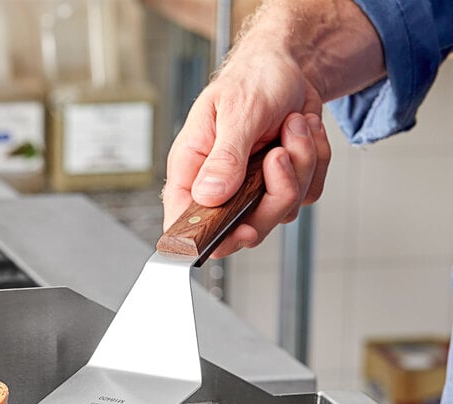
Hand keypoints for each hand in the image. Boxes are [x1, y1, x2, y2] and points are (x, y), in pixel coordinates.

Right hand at [161, 0, 383, 257]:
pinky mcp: (283, 186)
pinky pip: (309, 193)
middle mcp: (220, 187)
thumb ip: (224, 157)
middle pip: (245, 229)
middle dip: (275, 194)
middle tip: (278, 155)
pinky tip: (302, 132)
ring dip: (300, 165)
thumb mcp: (238, 110)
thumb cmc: (253, 79)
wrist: (288, 67)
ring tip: (292, 126)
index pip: (186, 222)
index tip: (241, 230)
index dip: (209, 238)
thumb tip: (208, 197)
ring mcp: (253, 191)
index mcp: (193, 170)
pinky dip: (316, 160)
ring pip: (283, 211)